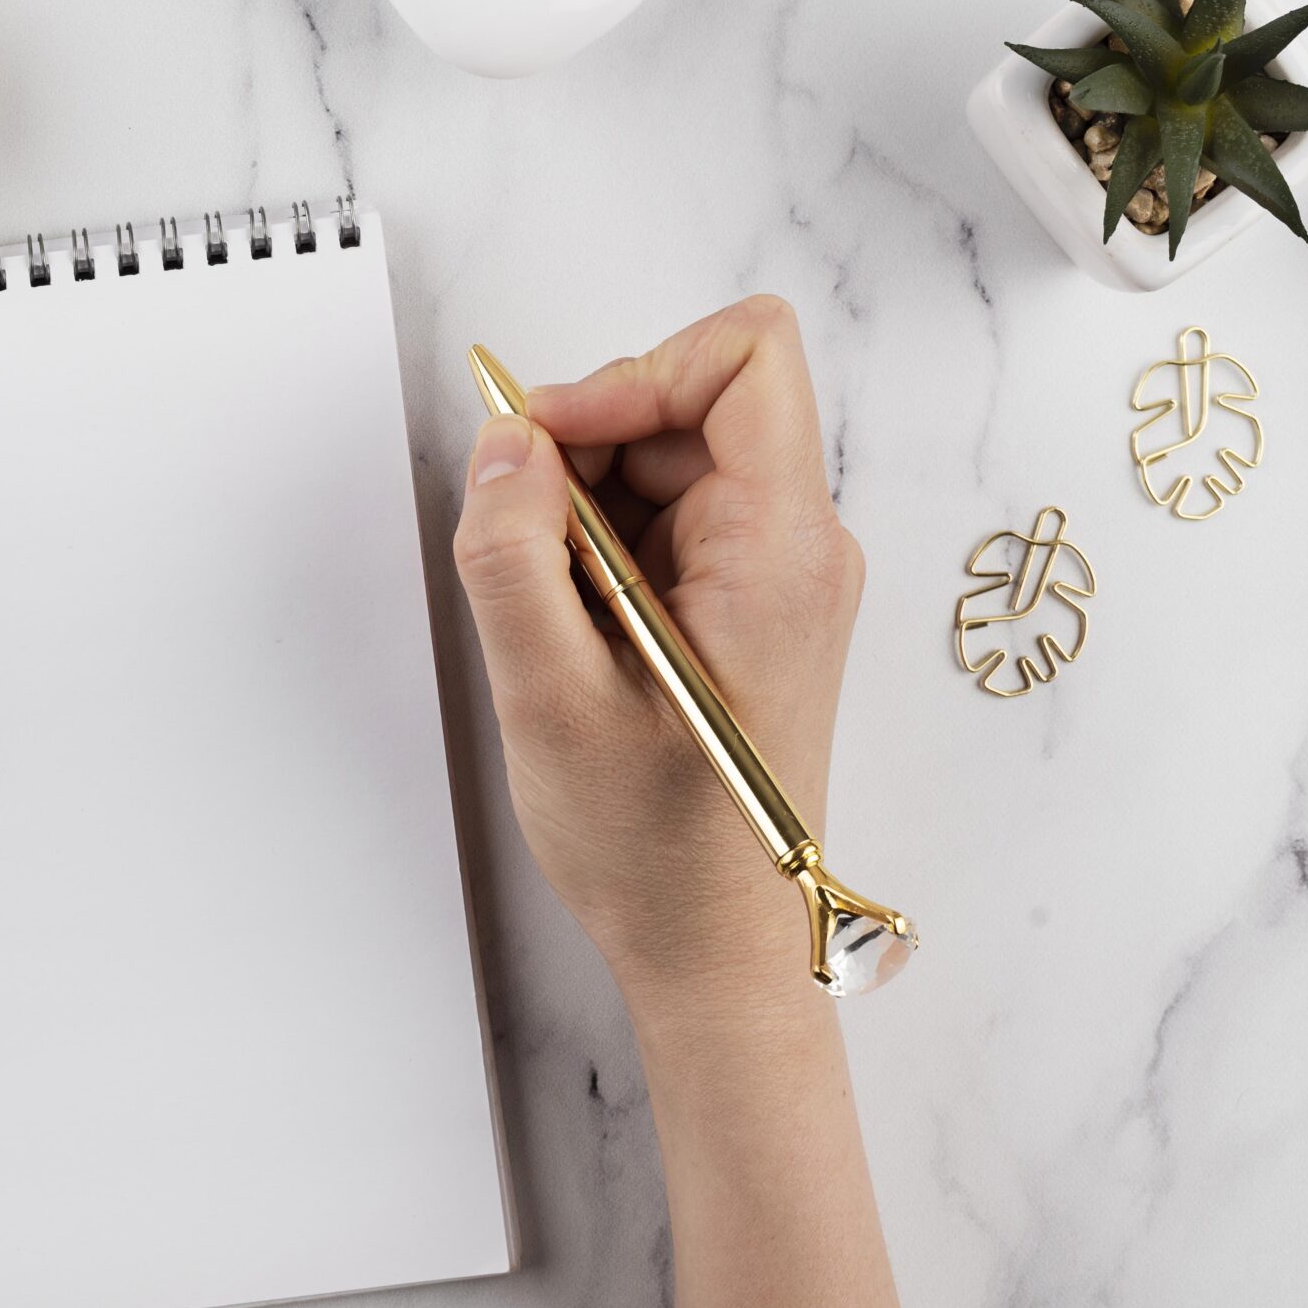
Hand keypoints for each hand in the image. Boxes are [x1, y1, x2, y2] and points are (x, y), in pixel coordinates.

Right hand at [452, 296, 861, 1023]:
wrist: (712, 952)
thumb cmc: (656, 849)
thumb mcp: (549, 696)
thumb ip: (515, 553)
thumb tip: (507, 440)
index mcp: (782, 552)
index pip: (747, 356)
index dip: (634, 371)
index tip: (549, 443)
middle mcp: (801, 547)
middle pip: (693, 404)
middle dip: (589, 449)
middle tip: (521, 543)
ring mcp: (777, 575)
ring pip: (670, 462)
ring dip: (586, 508)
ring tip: (549, 610)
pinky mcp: (747, 604)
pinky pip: (667, 522)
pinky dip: (600, 549)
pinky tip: (571, 630)